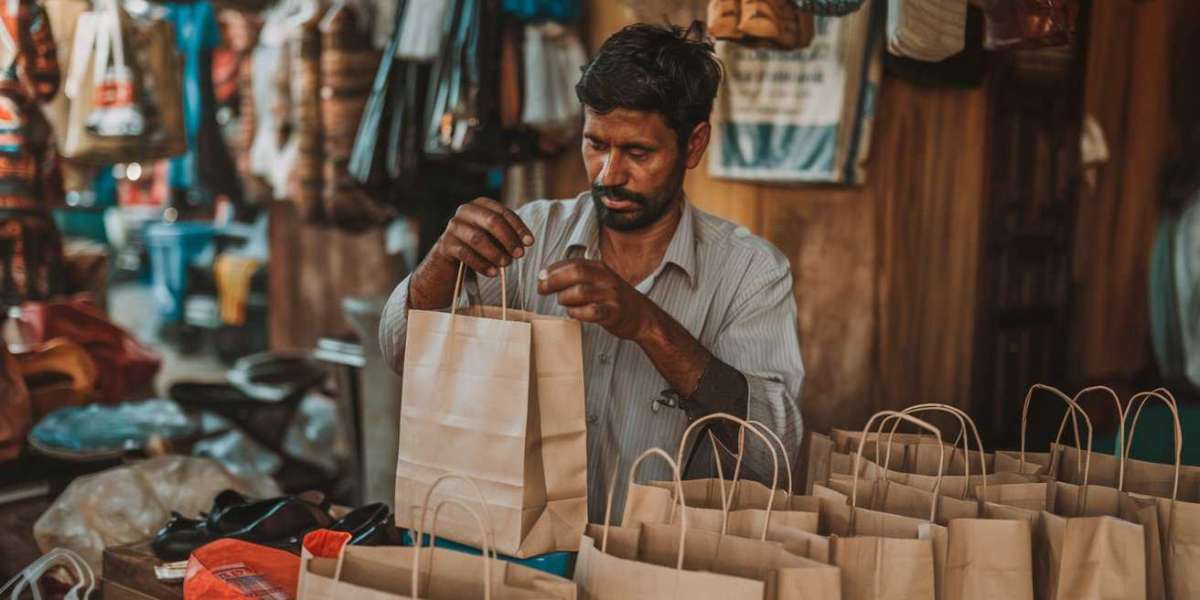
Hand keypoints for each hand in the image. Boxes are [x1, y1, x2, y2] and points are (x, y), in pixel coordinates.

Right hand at [431, 197, 534, 276]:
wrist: (448, 258)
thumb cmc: (477, 245)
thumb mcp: (493, 236)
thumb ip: (508, 235)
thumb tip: (525, 242)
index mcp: (480, 205)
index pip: (503, 212)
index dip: (518, 227)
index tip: (530, 242)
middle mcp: (465, 211)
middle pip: (491, 221)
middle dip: (508, 239)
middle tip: (519, 254)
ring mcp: (453, 227)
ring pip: (478, 238)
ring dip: (495, 253)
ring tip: (506, 264)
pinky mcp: (445, 244)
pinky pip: (466, 254)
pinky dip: (481, 264)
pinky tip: (493, 273)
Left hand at [537, 259, 657, 339]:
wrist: (642, 316)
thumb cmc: (614, 299)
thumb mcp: (599, 280)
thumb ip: (578, 276)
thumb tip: (546, 276)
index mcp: (600, 268)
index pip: (572, 263)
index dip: (553, 269)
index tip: (540, 277)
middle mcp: (606, 278)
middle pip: (575, 272)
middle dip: (553, 280)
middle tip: (541, 289)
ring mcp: (611, 295)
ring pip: (580, 292)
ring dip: (565, 299)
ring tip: (565, 304)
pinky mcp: (613, 313)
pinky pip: (591, 312)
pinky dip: (577, 313)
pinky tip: (574, 314)